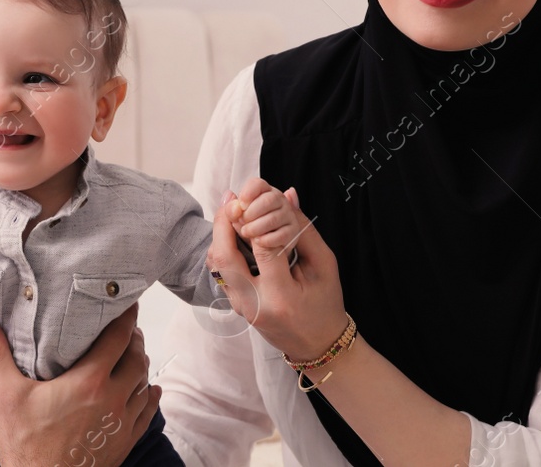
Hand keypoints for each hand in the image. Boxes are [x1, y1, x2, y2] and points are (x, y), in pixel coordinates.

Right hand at [0, 305, 158, 466]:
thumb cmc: (27, 449)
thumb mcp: (7, 397)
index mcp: (89, 382)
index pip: (119, 337)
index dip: (126, 316)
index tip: (128, 302)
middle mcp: (113, 399)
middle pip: (137, 357)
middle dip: (134, 338)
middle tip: (126, 327)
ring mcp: (121, 423)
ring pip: (144, 384)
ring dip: (141, 365)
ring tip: (132, 353)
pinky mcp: (124, 442)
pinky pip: (147, 413)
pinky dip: (149, 396)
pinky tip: (148, 390)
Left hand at [208, 180, 348, 361]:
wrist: (316, 346)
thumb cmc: (325, 305)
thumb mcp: (324, 266)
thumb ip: (304, 230)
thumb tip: (286, 195)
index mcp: (281, 297)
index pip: (263, 248)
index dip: (260, 220)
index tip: (263, 201)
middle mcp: (253, 304)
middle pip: (224, 257)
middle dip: (224, 221)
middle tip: (232, 197)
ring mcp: (239, 307)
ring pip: (215, 263)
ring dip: (220, 232)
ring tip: (232, 208)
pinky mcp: (233, 305)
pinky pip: (220, 271)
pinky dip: (223, 246)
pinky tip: (234, 230)